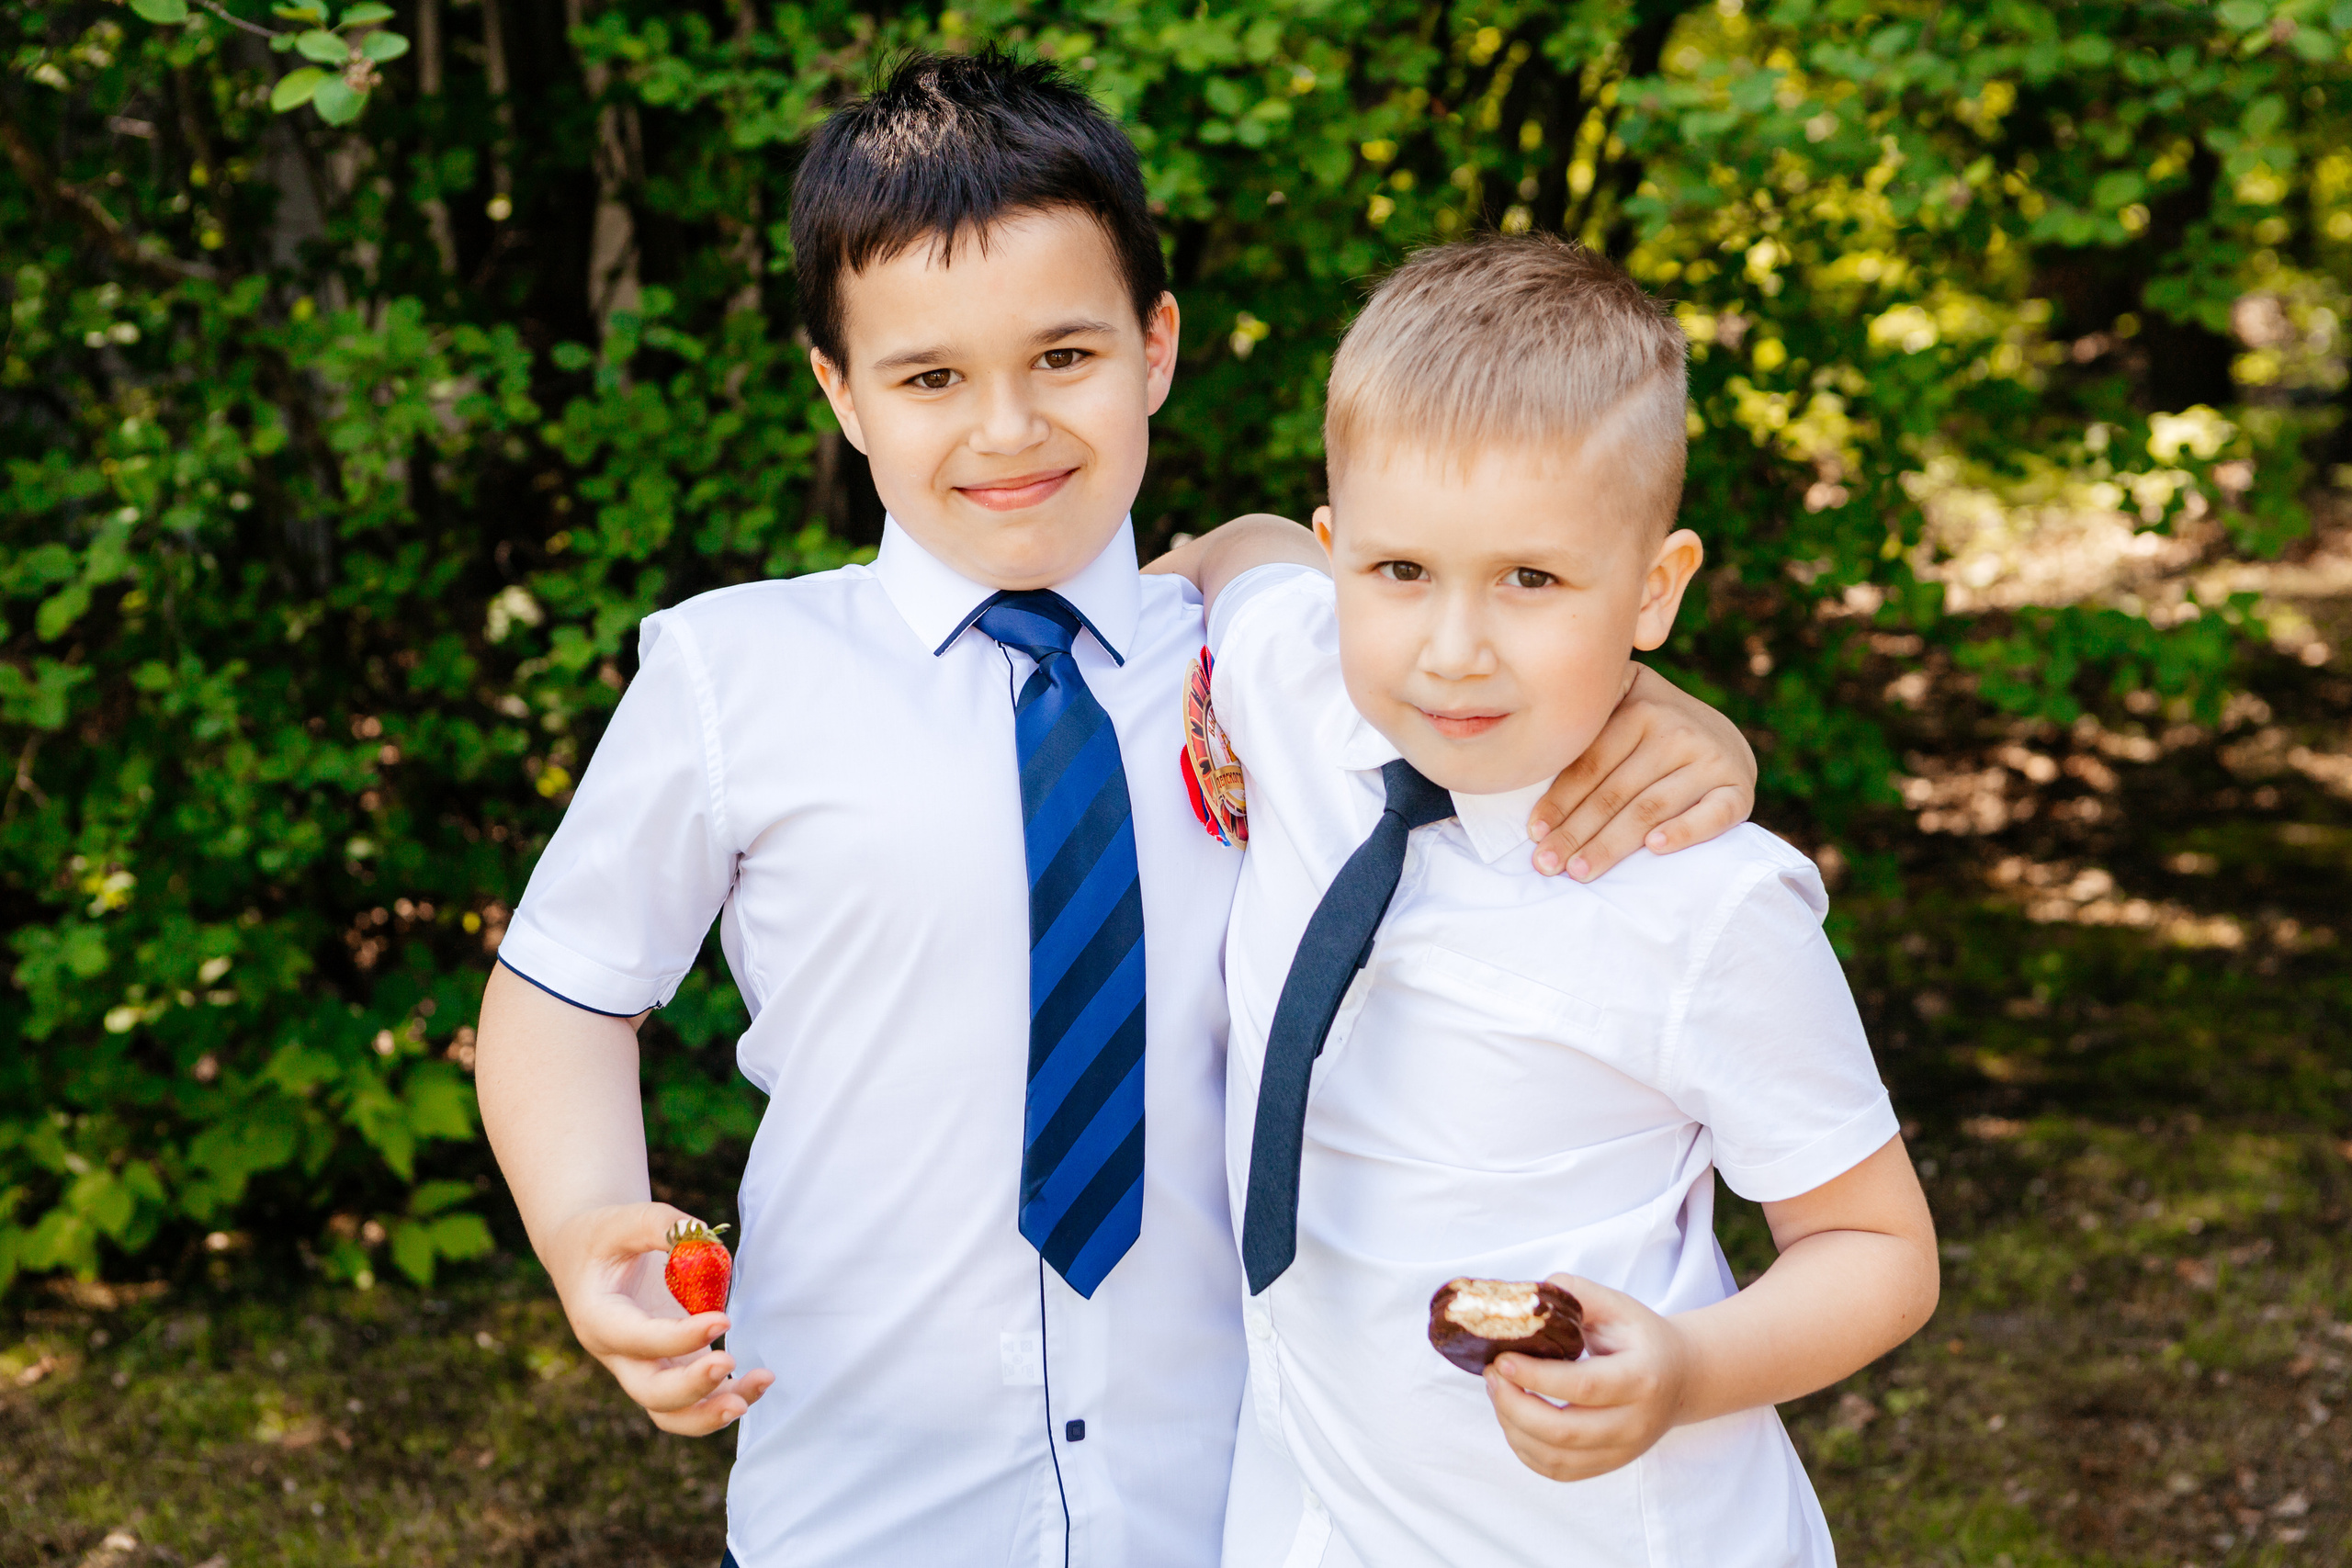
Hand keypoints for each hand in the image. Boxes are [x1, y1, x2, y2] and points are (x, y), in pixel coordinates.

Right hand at [548, 1201, 774, 1435]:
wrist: (583, 1257)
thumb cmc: (606, 1236)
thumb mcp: (626, 1218)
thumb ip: (662, 1224)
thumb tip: (702, 1233)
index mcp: (599, 1318)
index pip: (638, 1340)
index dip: (679, 1338)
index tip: (724, 1319)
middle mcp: (618, 1355)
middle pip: (651, 1393)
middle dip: (692, 1388)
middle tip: (730, 1362)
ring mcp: (642, 1368)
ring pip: (671, 1412)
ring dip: (714, 1411)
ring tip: (761, 1382)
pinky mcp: (666, 1369)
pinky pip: (692, 1402)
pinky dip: (723, 1398)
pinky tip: (758, 1381)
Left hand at [1483, 1275, 1691, 1481]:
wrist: (1682, 1376)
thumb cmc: (1642, 1338)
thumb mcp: (1617, 1306)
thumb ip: (1575, 1295)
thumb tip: (1528, 1298)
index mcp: (1641, 1378)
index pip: (1582, 1386)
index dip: (1535, 1376)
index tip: (1500, 1359)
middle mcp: (1635, 1423)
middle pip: (1564, 1431)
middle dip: (1513, 1405)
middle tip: (1491, 1375)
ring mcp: (1623, 1450)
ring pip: (1555, 1457)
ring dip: (1513, 1427)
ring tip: (1498, 1392)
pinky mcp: (1608, 1464)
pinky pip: (1557, 1471)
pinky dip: (1525, 1449)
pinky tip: (1512, 1419)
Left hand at [1527, 665, 1754, 880]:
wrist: (1723, 735)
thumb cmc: (1654, 727)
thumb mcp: (1623, 702)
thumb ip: (1588, 717)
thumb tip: (1527, 748)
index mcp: (1641, 709)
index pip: (1591, 764)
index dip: (1560, 800)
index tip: (1534, 833)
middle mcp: (1678, 731)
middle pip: (1615, 792)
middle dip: (1575, 833)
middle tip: (1546, 864)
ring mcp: (1711, 760)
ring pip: (1651, 809)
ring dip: (1611, 844)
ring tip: (1579, 871)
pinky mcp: (1738, 789)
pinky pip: (1712, 816)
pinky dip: (1684, 832)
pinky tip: (1653, 849)